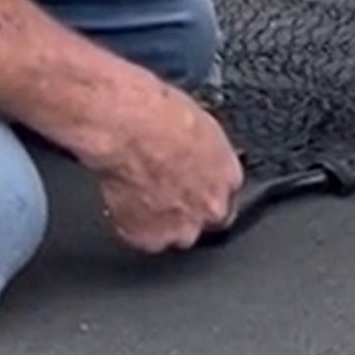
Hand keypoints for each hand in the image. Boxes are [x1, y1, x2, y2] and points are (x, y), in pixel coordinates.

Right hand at [90, 80, 244, 252]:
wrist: (127, 128)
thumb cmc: (160, 116)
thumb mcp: (201, 126)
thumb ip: (208, 155)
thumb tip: (202, 158)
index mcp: (228, 177)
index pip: (227, 198)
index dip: (206, 192)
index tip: (193, 188)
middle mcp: (209, 208)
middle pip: (201, 221)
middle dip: (186, 211)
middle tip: (164, 189)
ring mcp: (179, 228)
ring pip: (172, 234)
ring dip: (160, 220)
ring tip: (141, 191)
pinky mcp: (147, 239)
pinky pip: (140, 237)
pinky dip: (132, 223)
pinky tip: (126, 197)